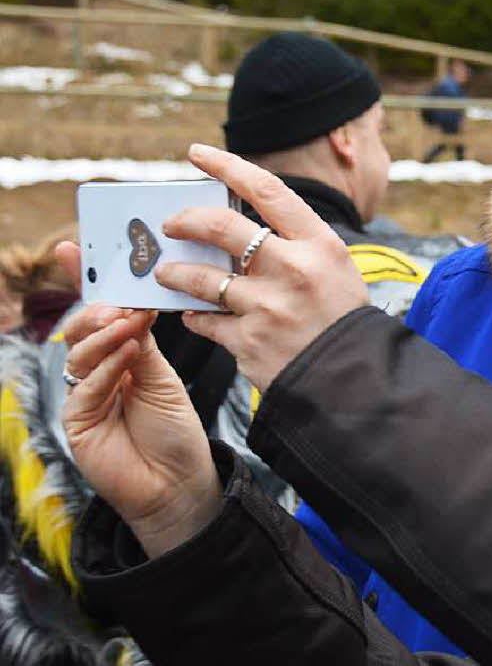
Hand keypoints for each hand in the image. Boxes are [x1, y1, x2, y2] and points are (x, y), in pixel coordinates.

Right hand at [54, 249, 221, 557]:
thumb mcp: (163, 377)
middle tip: (120, 301)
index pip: (99, 313)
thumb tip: (133, 304)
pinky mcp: (77, 422)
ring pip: (80, 353)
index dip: (85, 282)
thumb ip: (144, 343)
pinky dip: (105, 367)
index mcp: (120, 355)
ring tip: (127, 322)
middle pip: (83, 328)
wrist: (179, 483)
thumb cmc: (175, 430)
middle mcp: (97, 371)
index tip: (74, 248)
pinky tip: (126, 354)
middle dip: (97, 309)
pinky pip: (85, 385)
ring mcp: (83, 396)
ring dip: (104, 334)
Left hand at [153, 144, 369, 391]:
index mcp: (319, 245)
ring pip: (202, 278)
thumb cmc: (342, 320)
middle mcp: (294, 269)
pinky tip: (192, 315)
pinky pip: (205, 321)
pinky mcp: (249, 342)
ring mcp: (269, 307)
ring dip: (176, 272)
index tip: (197, 154)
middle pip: (223, 227)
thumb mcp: (334, 269)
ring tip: (165, 272)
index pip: (267, 190)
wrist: (355, 378)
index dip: (227, 166)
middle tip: (171, 224)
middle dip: (187, 219)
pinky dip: (194, 316)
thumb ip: (294, 246)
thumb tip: (240, 226)